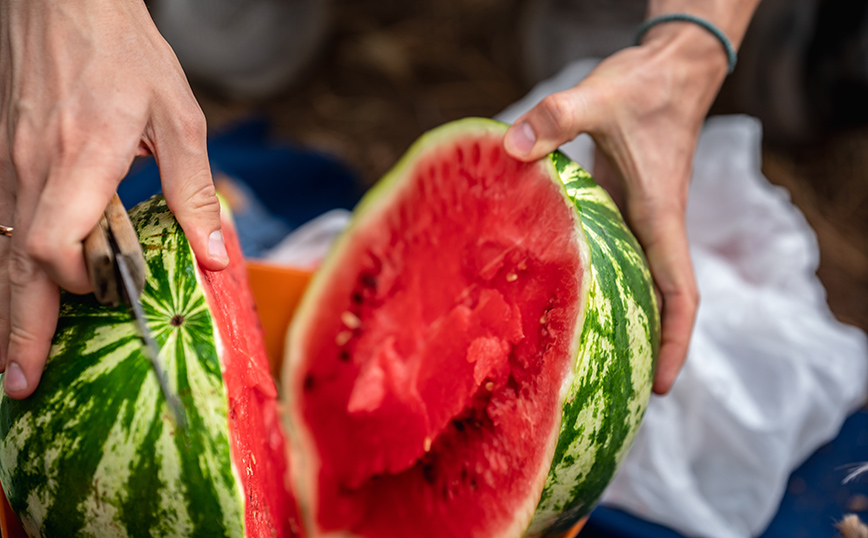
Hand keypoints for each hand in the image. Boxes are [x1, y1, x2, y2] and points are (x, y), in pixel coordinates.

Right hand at [0, 0, 228, 398]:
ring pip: (1, 249)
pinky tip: (17, 296)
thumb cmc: (127, 52)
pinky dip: (6, 269)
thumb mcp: (178, 115)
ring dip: (8, 308)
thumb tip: (216, 256)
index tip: (104, 300)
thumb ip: (194, 189)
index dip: (76, 282)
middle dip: (18, 329)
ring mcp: (10, 162)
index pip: (56, 241)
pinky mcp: (6, 157)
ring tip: (13, 363)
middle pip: (16, 262)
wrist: (64, 0)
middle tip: (20, 385)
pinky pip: (1, 224)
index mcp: (83, 156)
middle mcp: (35, 166)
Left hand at [503, 24, 729, 393]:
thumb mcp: (601, 97)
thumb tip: (511, 146)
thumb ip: (557, 118)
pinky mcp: (623, 203)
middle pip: (660, 301)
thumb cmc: (648, 85)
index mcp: (659, 216)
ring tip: (588, 358)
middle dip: (648, 347)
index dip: (677, 341)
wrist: (674, 65)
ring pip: (638, 280)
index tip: (665, 385)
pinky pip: (617, 253)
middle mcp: (653, 225)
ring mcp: (639, 216)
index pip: (681, 292)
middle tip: (614, 390)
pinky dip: (602, 279)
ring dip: (624, 318)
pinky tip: (567, 289)